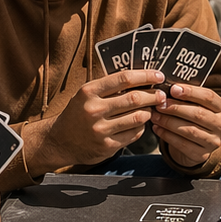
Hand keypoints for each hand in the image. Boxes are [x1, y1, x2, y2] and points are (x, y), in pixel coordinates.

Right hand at [43, 69, 166, 168]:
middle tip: (161, 95)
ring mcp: (100, 129)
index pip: (124, 79)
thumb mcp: (87, 94)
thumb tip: (141, 77)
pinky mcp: (107, 146)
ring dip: (148, 112)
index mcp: (89, 91)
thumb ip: (109, 86)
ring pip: (137, 117)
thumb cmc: (78, 113)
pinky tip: (139, 123)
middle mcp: (94, 109)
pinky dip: (141, 127)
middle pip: (134, 98)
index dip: (146, 76)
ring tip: (150, 109)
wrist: (59, 141)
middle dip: (153, 95)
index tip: (158, 76)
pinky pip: (134, 134)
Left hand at [151, 82, 220, 169]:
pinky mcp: (202, 155)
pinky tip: (157, 128)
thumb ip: (186, 97)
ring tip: (155, 116)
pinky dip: (167, 135)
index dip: (191, 92)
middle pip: (198, 114)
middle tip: (160, 104)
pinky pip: (182, 144)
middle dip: (176, 108)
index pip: (208, 97)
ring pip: (189, 130)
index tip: (173, 89)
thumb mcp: (196, 106)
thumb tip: (166, 88)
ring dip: (169, 122)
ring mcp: (213, 141)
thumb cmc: (193, 119)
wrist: (197, 145)